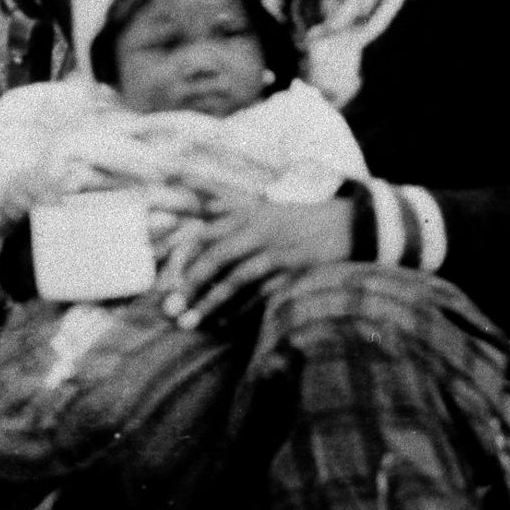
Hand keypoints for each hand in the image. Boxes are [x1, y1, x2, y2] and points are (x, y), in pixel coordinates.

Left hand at [163, 199, 352, 330]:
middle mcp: (259, 231)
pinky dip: (242, 310)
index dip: (181, 259)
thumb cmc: (291, 220)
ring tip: (190, 322)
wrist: (346, 226)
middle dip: (190, 285)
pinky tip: (224, 323)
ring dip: (211, 303)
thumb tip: (185, 185)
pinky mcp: (296, 272)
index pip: (205, 236)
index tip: (163, 283)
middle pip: (217, 258)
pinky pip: (263, 295)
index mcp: (245, 215)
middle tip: (170, 309)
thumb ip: (222, 202)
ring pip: (238, 279)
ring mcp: (279, 252)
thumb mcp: (258, 206)